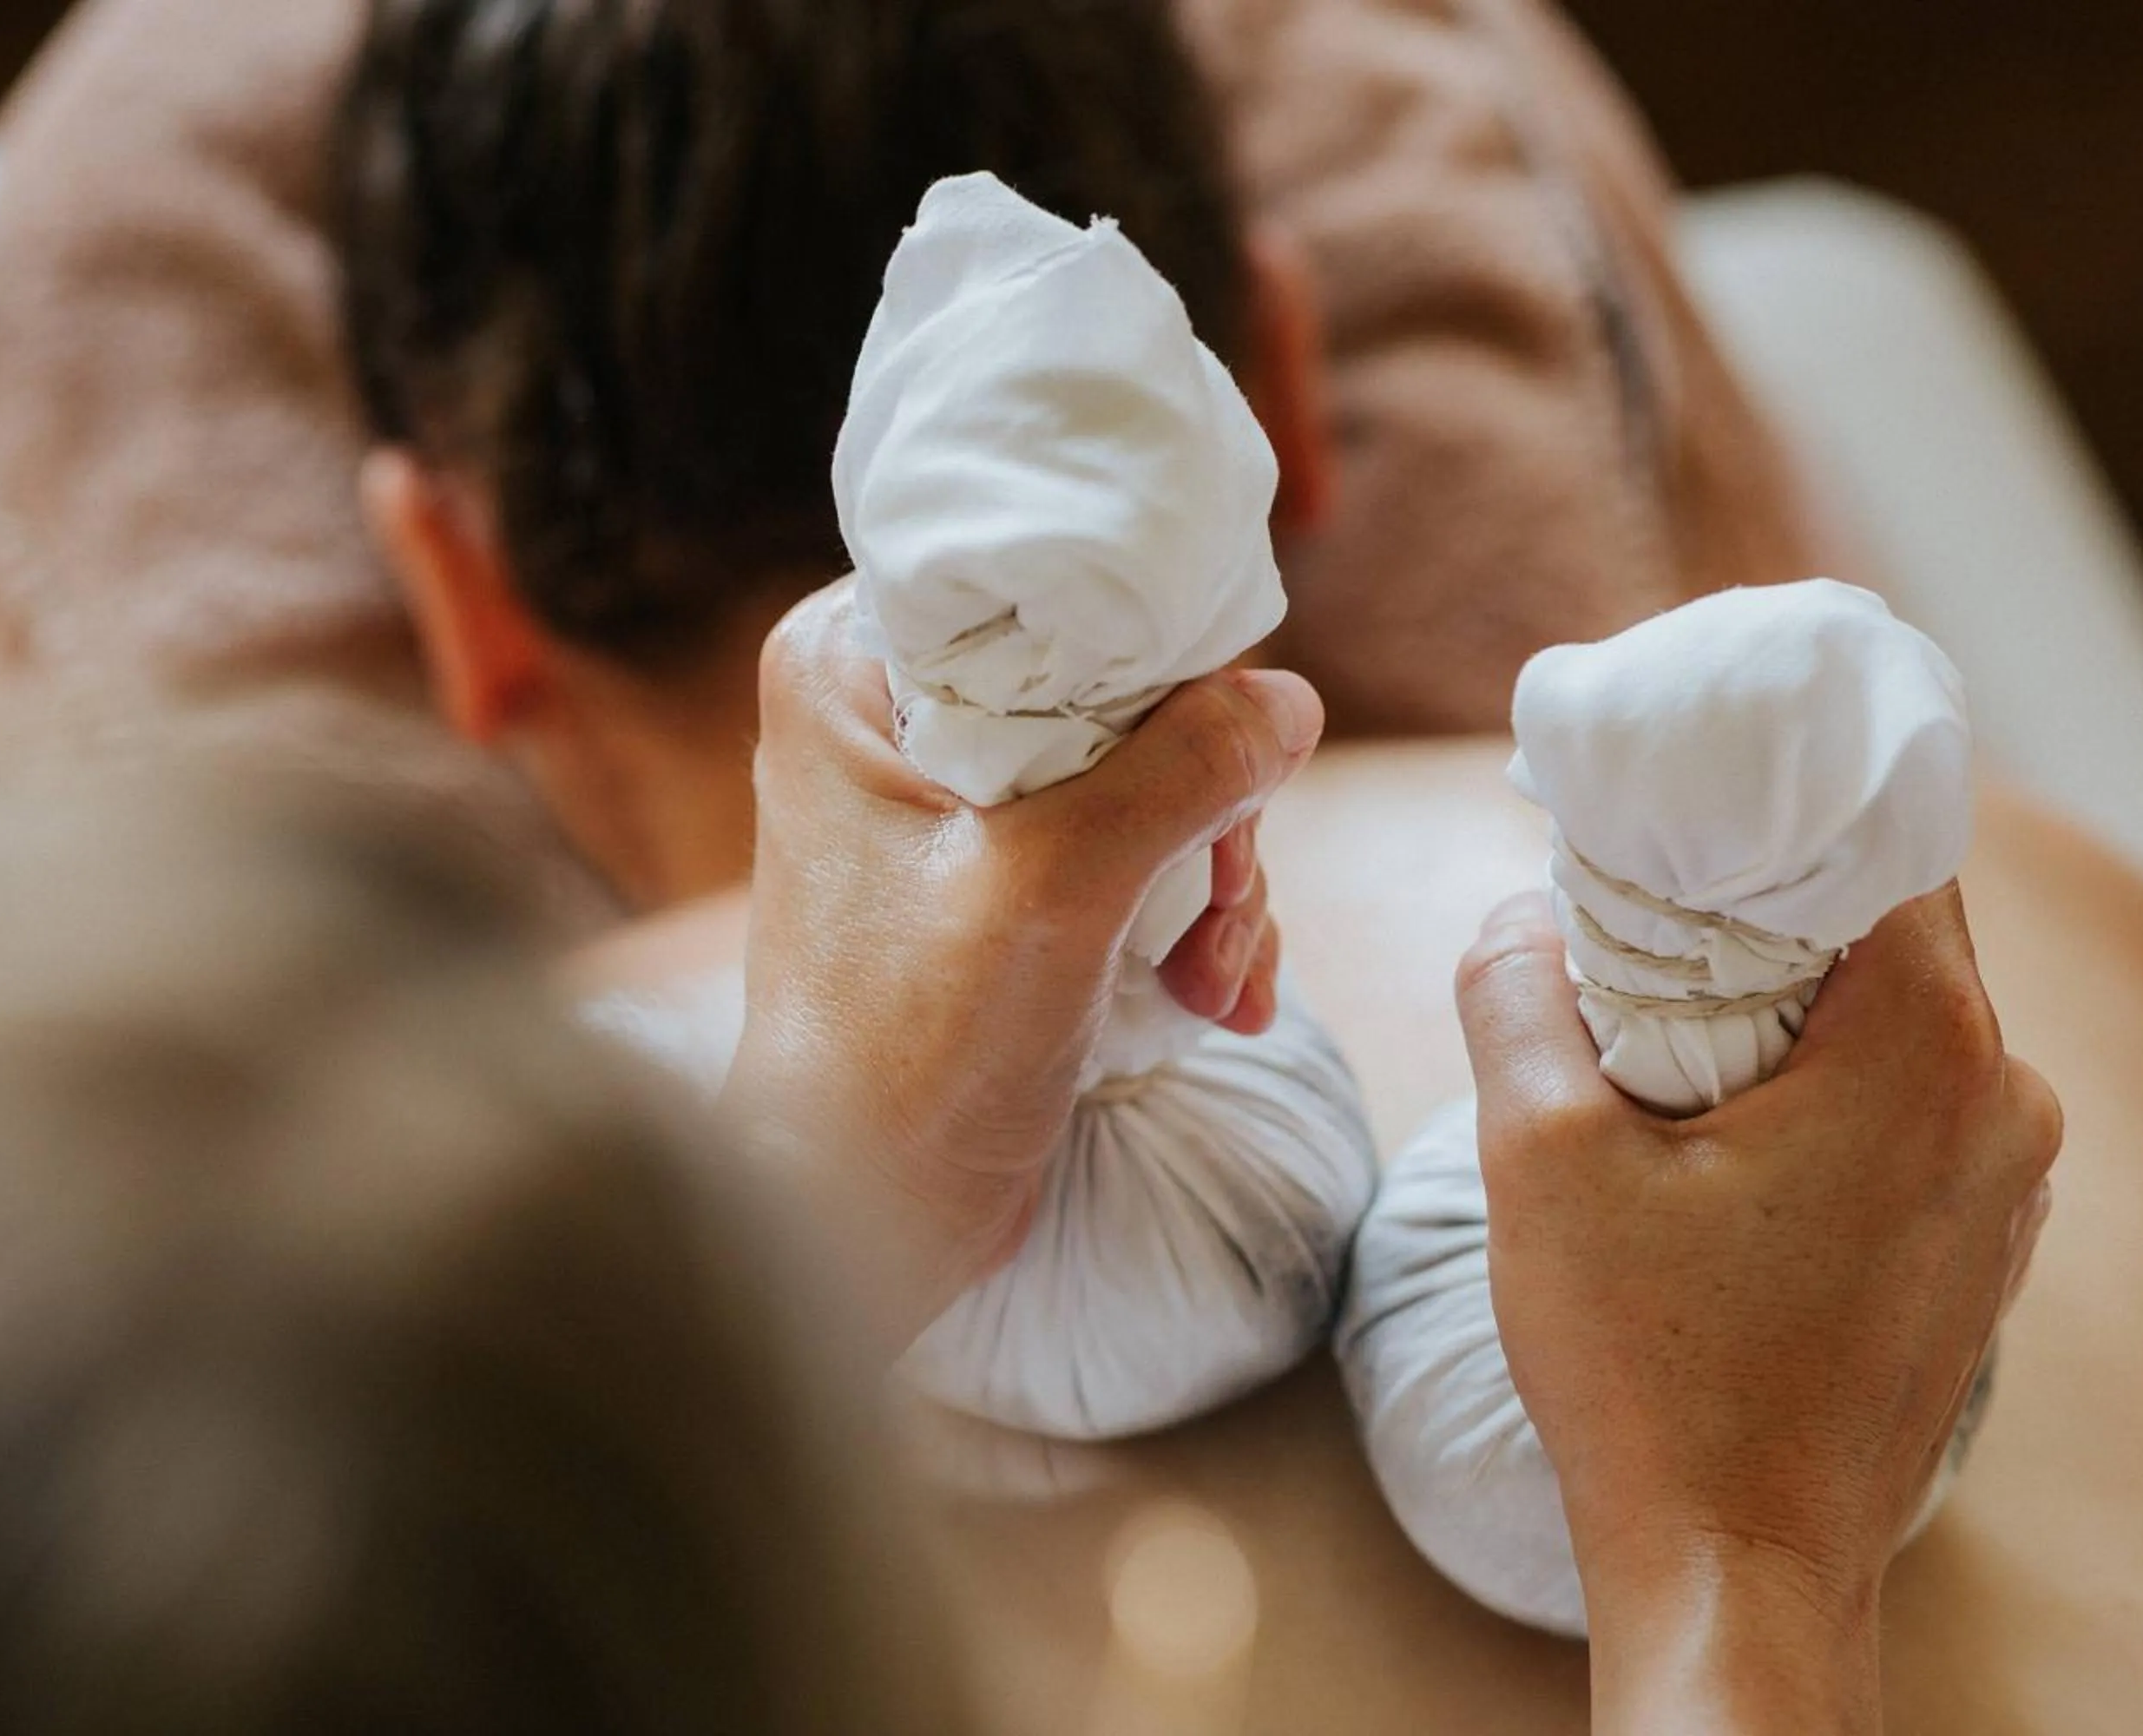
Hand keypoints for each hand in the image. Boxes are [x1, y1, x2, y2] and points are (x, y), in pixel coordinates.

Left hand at [723, 580, 1323, 1348]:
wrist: (860, 1219)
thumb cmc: (907, 1053)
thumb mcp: (1056, 889)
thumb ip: (1181, 773)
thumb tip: (1287, 700)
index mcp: (855, 667)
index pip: (1047, 584)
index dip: (1158, 655)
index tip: (1218, 741)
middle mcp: (893, 717)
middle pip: (1120, 690)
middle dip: (1203, 808)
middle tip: (1222, 908)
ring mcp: (950, 810)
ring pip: (1146, 781)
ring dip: (1213, 884)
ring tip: (1213, 983)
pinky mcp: (998, 891)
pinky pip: (1132, 859)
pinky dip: (1188, 926)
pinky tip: (1214, 1002)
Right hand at [1457, 886, 2060, 1731]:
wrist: (1737, 1571)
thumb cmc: (1651, 1373)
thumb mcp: (1539, 1157)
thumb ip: (1516, 994)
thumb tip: (1517, 918)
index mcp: (1927, 1046)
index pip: (1872, 839)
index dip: (1760, 811)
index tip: (1658, 814)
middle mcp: (2003, 1100)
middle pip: (1884, 928)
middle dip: (1755, 914)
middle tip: (1627, 926)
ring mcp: (2003, 1185)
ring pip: (1892, 1024)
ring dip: (1782, 1012)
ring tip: (1656, 1052)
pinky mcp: (1973, 1250)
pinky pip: (1903, 1113)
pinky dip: (1817, 1095)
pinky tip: (1714, 1144)